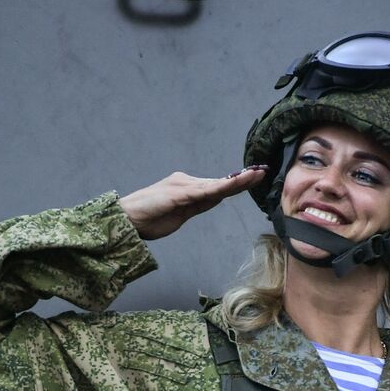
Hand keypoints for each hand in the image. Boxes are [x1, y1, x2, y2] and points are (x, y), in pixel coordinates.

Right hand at [119, 165, 267, 239]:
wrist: (126, 219)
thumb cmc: (149, 219)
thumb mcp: (179, 215)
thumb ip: (197, 206)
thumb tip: (216, 198)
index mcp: (187, 188)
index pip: (217, 186)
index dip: (236, 183)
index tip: (254, 177)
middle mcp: (186, 182)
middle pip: (220, 182)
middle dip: (243, 178)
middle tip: (263, 170)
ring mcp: (183, 186)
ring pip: (216, 184)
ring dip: (238, 180)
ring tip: (257, 174)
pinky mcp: (179, 194)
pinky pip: (205, 191)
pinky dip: (222, 187)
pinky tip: (235, 184)